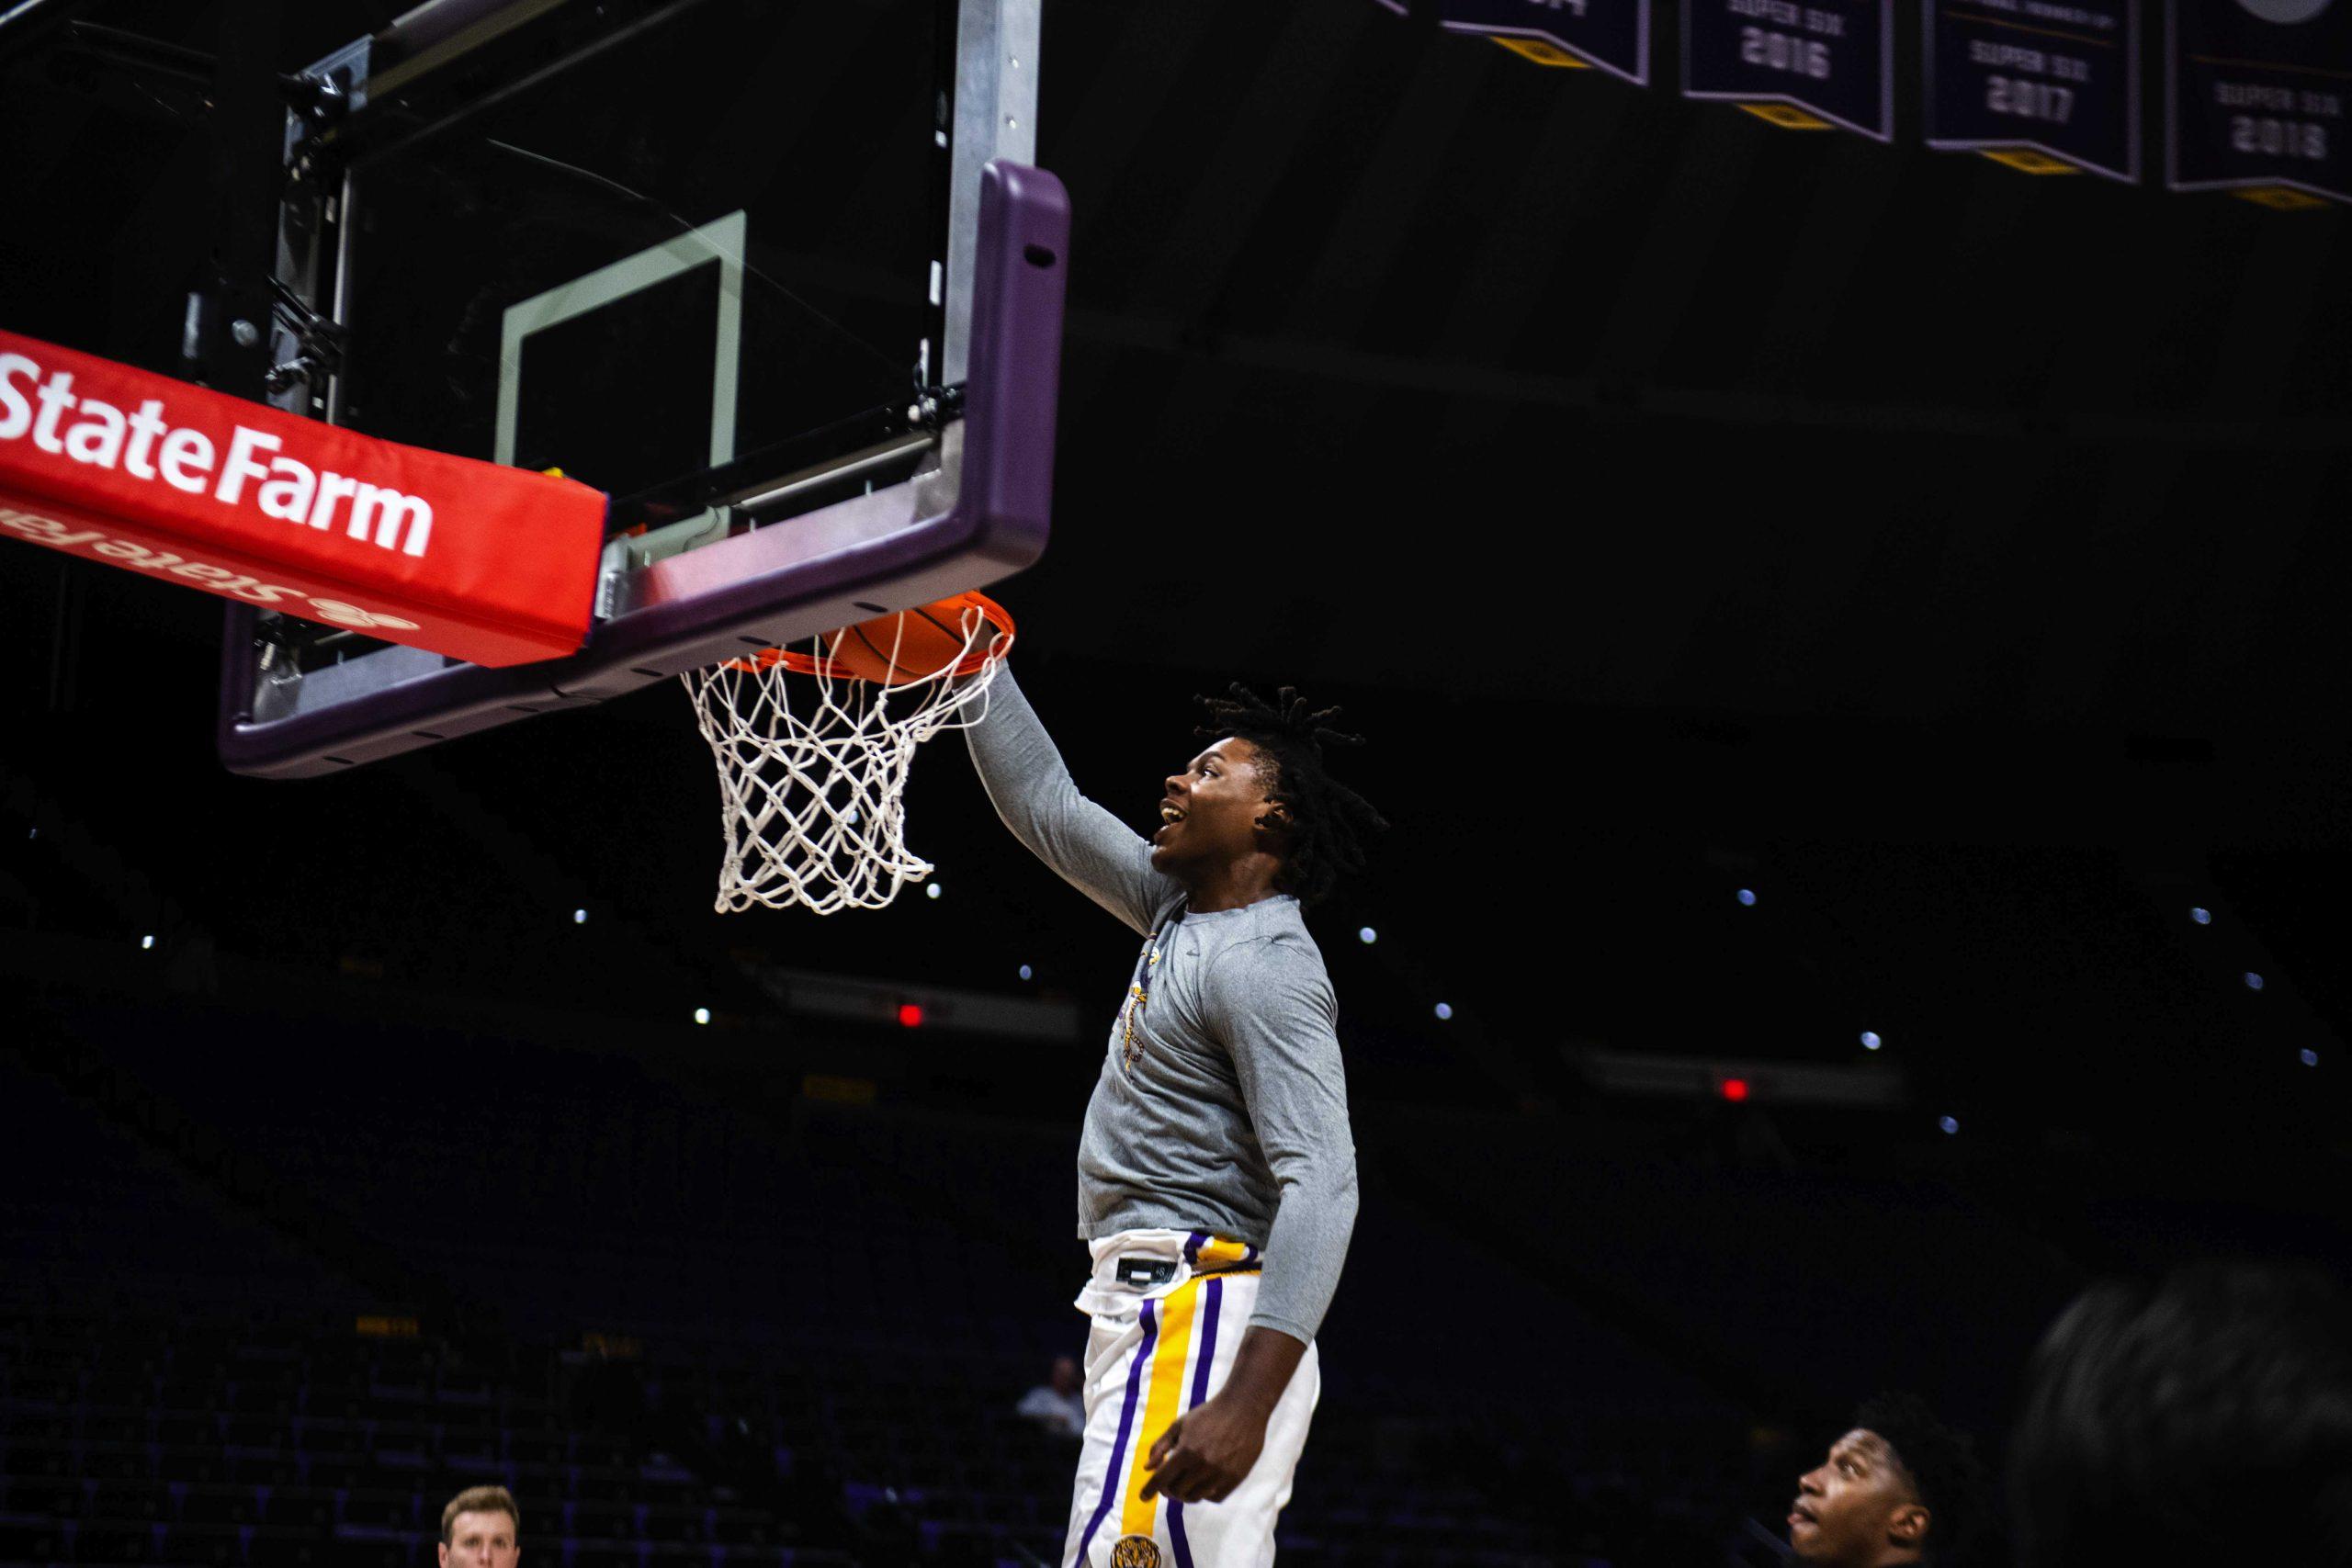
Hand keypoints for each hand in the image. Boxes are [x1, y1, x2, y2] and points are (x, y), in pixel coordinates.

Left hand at [1139, 1392, 1267, 1503]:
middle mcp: (1202, 1465)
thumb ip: (1161, 1445)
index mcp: (1186, 1451)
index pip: (1161, 1479)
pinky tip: (1204, 1483)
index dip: (1149, 1490)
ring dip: (1186, 1493)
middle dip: (1168, 1489)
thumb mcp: (1180, 1424)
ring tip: (1186, 1484)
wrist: (1243, 1408)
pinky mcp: (1236, 1477)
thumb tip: (1147, 1467)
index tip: (1143, 1497)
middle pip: (1177, 1491)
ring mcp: (1220, 1473)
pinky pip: (1214, 1497)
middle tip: (1169, 1483)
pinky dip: (1206, 1494)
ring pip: (1195, 1497)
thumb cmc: (1208, 1415)